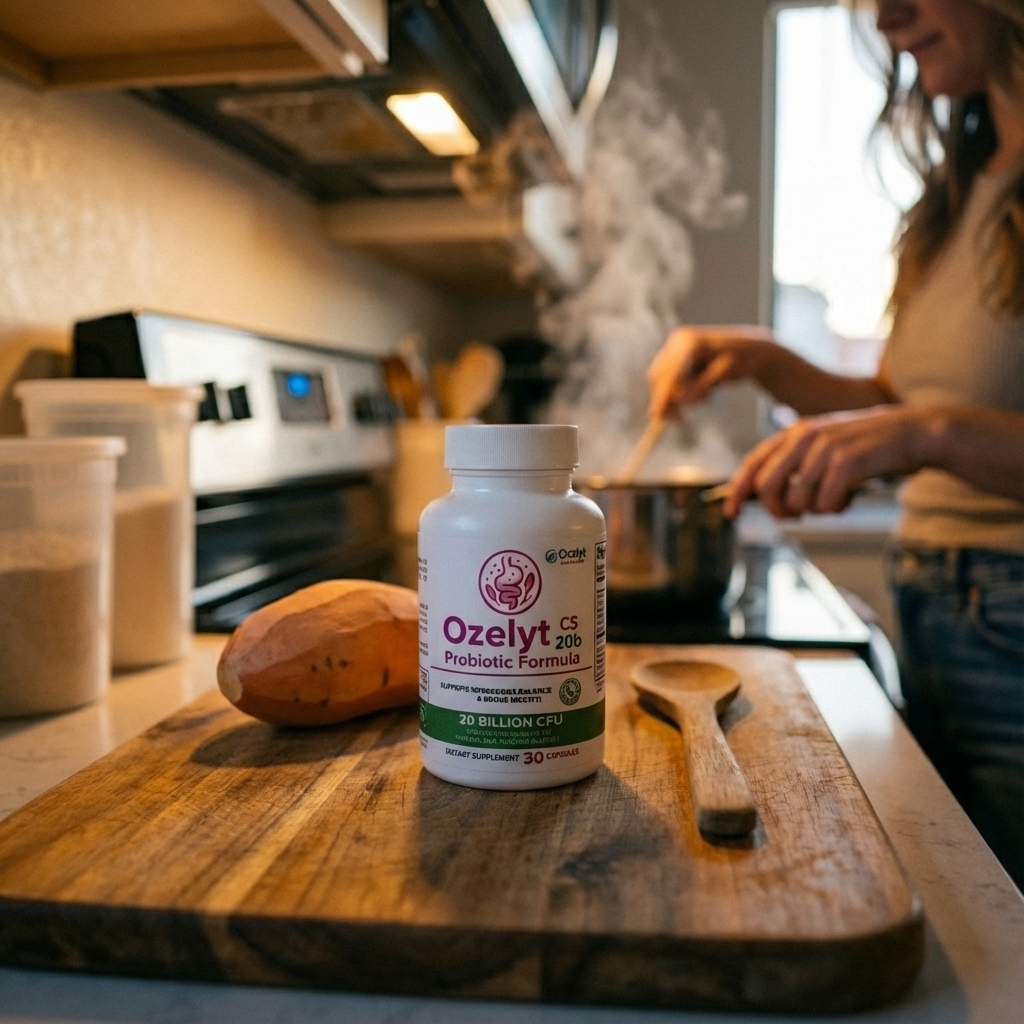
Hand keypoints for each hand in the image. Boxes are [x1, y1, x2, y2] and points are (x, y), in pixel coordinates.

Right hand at [647, 325, 775, 419]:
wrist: (752, 349)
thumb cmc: (742, 359)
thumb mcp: (725, 374)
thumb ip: (702, 386)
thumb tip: (683, 402)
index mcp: (690, 342)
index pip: (670, 373)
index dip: (662, 395)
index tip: (657, 416)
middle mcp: (678, 342)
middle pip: (659, 378)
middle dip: (669, 401)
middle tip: (683, 422)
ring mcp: (676, 348)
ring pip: (663, 382)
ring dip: (678, 398)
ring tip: (708, 398)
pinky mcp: (677, 358)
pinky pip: (671, 382)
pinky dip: (684, 392)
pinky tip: (706, 390)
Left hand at [726, 405, 939, 517]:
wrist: (913, 432)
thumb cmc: (866, 446)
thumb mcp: (824, 447)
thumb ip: (796, 464)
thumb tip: (767, 497)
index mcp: (795, 432)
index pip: (753, 464)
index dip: (737, 490)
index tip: (731, 512)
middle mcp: (804, 437)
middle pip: (766, 487)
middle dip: (777, 510)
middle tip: (795, 516)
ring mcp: (825, 449)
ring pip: (796, 500)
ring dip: (812, 511)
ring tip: (832, 502)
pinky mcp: (846, 463)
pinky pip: (825, 503)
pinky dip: (835, 509)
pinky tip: (849, 498)